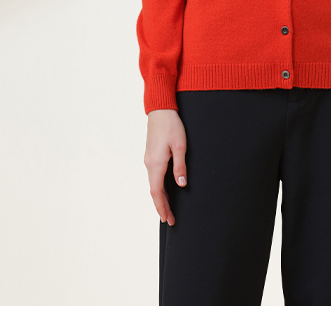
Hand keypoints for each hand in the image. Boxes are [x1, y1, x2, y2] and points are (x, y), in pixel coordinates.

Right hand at [144, 108, 187, 225]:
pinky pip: (153, 176)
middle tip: (170, 220)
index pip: (156, 192)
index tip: (167, 219)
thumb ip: (180, 167)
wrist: (160, 110)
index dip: (162, 207)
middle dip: (161, 206)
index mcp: (156, 163)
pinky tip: (165, 190)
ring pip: (153, 183)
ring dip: (160, 197)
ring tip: (168, 209)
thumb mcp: (180, 146)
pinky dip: (158, 187)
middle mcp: (149, 163)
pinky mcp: (151, 155)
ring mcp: (149, 159)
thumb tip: (181, 185)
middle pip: (154, 191)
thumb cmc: (172, 126)